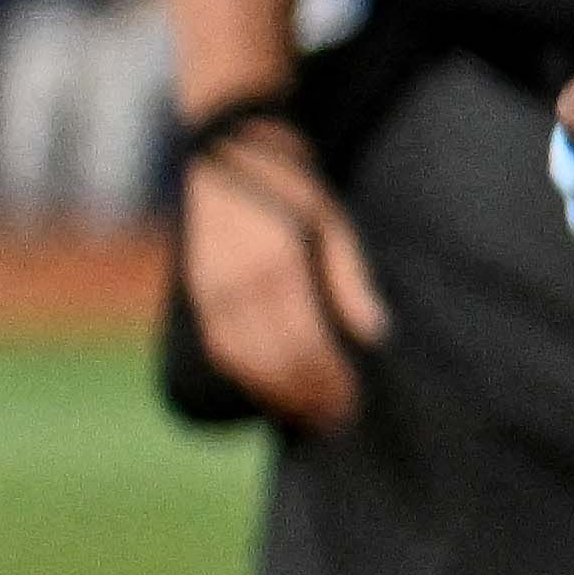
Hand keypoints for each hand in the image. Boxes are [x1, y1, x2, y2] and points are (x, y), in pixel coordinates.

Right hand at [177, 115, 386, 431]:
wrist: (228, 154)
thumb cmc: (293, 187)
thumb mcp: (333, 222)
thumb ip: (350, 280)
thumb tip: (375, 334)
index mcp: (279, 267)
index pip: (306, 345)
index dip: (327, 382)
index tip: (351, 404)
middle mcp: (240, 285)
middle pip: (276, 361)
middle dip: (307, 396)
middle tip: (336, 420)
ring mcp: (212, 290)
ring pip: (243, 362)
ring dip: (276, 394)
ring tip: (307, 416)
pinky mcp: (199, 291)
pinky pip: (220, 348)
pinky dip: (245, 377)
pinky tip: (269, 392)